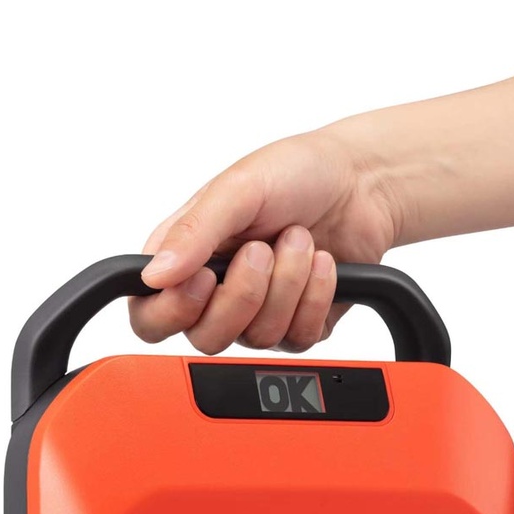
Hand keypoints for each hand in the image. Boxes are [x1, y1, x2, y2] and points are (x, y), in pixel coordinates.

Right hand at [128, 126, 398, 354]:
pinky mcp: (297, 326)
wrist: (362, 184)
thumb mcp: (238, 188)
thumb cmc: (295, 173)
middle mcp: (216, 293)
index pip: (150, 317)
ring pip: (256, 339)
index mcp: (185, 258)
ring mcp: (257, 314)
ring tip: (299, 241)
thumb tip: (154, 276)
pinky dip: (314, 298)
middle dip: (243, 295)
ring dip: (286, 286)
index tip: (204, 278)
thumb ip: (192, 232)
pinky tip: (321, 264)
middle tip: (262, 249)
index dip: (172, 312)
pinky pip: (296, 339)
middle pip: (205, 339)